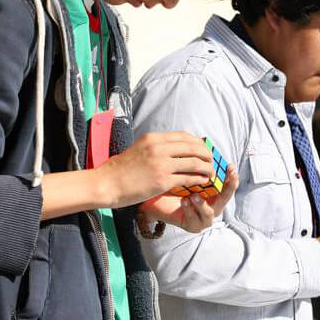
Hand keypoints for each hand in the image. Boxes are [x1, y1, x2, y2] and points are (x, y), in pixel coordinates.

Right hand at [94, 132, 213, 207]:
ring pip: (194, 162)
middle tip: (212, 161)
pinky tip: (203, 182)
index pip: (184, 136)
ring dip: (206, 168)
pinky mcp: (162, 181)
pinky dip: (199, 179)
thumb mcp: (139, 149)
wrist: (107, 183)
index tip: (204, 149)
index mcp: (153, 138)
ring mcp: (161, 164)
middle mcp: (159, 148)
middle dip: (206, 154)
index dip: (198, 143)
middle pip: (193, 147)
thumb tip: (174, 148)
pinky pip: (188, 178)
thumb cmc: (121, 169)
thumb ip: (156, 147)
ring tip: (210, 173)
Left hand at [140, 167, 237, 232]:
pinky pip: (195, 220)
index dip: (230, 176)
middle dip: (228, 188)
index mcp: (212, 192)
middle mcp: (211, 204)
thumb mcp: (182, 171)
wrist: (151, 199)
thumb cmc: (168, 184)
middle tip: (227, 179)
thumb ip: (193, 162)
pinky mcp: (193, 225)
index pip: (226, 184)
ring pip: (211, 212)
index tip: (230, 166)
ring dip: (203, 204)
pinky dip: (190, 210)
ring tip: (195, 195)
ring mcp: (203, 217)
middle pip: (225, 198)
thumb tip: (203, 142)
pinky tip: (184, 201)